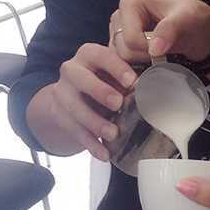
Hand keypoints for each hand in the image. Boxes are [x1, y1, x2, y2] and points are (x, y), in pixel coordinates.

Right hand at [43, 43, 136, 160]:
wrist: (71, 96)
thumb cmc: (103, 81)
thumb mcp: (114, 75)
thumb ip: (127, 80)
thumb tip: (150, 92)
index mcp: (89, 55)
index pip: (101, 55)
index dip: (116, 67)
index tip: (132, 81)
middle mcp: (71, 70)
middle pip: (81, 79)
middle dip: (100, 91)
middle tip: (118, 104)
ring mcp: (62, 93)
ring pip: (76, 108)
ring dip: (96, 123)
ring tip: (114, 134)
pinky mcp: (59, 115)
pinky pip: (74, 130)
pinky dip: (91, 144)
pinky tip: (105, 154)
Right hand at [109, 0, 209, 65]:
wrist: (201, 34)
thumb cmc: (194, 21)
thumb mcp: (189, 20)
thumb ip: (171, 30)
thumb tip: (154, 49)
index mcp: (130, 4)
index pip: (131, 40)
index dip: (149, 50)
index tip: (167, 48)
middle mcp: (119, 18)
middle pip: (124, 53)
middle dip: (146, 59)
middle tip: (166, 54)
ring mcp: (117, 35)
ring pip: (121, 63)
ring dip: (141, 68)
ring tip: (160, 60)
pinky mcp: (120, 50)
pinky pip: (120, 69)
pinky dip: (137, 73)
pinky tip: (151, 68)